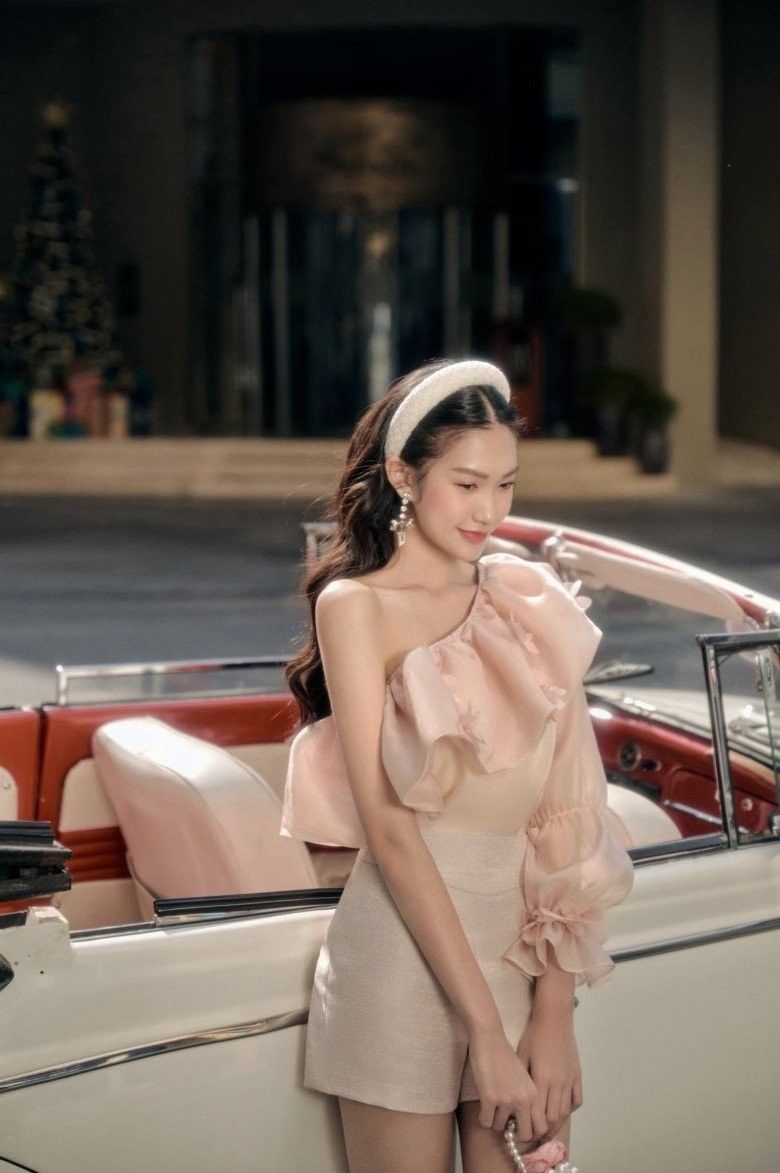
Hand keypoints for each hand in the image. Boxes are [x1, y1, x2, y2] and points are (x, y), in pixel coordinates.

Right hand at [466, 1022, 547, 1140]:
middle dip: (515, 1134)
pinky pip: (486, 1122)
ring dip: (495, 1122)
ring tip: (493, 1109)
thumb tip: (525, 1120)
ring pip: (500, 1127)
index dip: (532, 1131)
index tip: (523, 1128)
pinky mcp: (490, 1098)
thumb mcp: (524, 1077)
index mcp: (535, 1094)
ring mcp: (507, 1100)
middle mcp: (524, 1099)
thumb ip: (528, 1097)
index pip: (542, 1127)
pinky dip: (483, 1118)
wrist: (490, 1039)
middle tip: (507, 1125)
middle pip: (526, 1135)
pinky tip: (483, 1108)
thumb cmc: (505, 1055)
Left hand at [515, 1011, 581, 1144]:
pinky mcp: (577, 1075)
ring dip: (556, 1125)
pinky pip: (577, 1100)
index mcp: (542, 1079)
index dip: (531, 1127)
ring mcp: (570, 1080)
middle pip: (553, 1118)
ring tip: (547, 1131)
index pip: (538, 1113)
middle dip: (544, 1131)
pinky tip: (562, 1112)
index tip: (524, 1134)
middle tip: (535, 1137)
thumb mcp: (521, 1056)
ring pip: (565, 1112)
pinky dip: (570, 1109)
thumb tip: (513, 1098)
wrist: (554, 1020)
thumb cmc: (534, 1036)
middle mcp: (558, 1083)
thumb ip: (521, 1079)